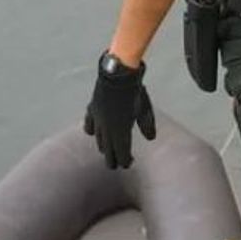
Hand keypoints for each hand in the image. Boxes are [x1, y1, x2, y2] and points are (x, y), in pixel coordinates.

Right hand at [84, 53, 156, 167]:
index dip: (124, 161)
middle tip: (116, 165)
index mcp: (120, 131)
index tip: (127, 164)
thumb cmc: (134, 92)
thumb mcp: (144, 109)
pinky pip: (89, 126)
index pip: (121, 153)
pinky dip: (92, 131)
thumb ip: (147, 124)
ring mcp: (97, 120)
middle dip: (113, 159)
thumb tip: (151, 138)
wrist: (117, 74)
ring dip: (103, 147)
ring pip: (98, 140)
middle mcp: (106, 129)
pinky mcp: (92, 110)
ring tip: (107, 152)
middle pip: (108, 150)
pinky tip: (93, 133)